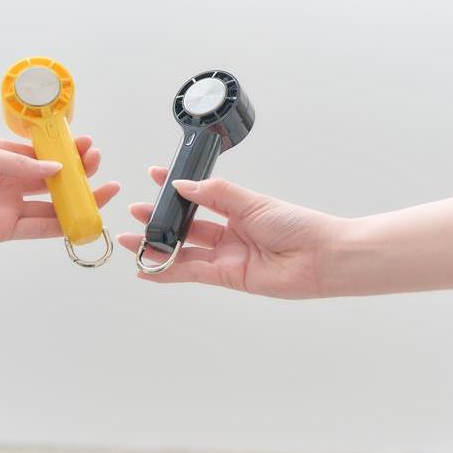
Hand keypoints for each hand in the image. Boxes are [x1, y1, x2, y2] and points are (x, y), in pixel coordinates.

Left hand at [0, 137, 119, 251]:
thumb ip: (15, 163)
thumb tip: (55, 167)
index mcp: (0, 156)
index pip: (40, 153)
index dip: (66, 150)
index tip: (87, 145)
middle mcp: (7, 181)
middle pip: (51, 178)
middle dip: (77, 171)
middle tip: (97, 164)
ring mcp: (7, 206)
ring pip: (52, 204)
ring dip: (77, 199)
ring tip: (105, 190)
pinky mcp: (2, 230)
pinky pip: (39, 228)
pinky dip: (62, 225)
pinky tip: (83, 218)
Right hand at [118, 168, 340, 297]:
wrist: (320, 256)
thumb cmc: (297, 225)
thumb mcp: (252, 201)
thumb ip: (216, 194)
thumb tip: (184, 184)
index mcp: (237, 210)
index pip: (198, 196)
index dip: (175, 188)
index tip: (154, 176)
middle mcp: (229, 233)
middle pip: (186, 226)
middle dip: (160, 220)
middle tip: (136, 213)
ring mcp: (227, 256)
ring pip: (184, 251)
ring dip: (158, 246)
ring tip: (132, 240)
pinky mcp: (227, 276)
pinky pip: (191, 272)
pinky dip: (168, 271)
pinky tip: (148, 268)